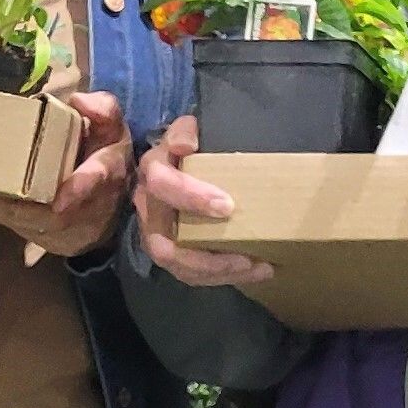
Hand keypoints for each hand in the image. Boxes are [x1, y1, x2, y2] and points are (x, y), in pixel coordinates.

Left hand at [0, 89, 134, 258]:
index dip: (80, 189)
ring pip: (19, 217)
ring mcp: (53, 220)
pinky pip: (4, 217)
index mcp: (103, 174)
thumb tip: (80, 99)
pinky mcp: (32, 227)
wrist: (103, 210)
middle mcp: (77, 204)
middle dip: (9, 206)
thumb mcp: (112, 133)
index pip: (95, 180)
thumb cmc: (102, 159)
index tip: (61, 202)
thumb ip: (104, 112)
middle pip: (45, 212)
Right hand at [129, 113, 273, 288]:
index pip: (162, 186)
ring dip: (220, 273)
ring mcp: (157, 236)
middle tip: (247, 259)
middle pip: (163, 248)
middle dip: (206, 259)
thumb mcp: (185, 132)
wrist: (182, 164)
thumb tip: (186, 145)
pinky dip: (225, 276)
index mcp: (152, 173)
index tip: (228, 206)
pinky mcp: (173, 253)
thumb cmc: (189, 148)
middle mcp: (148, 210)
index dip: (191, 197)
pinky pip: (193, 274)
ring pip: (180, 267)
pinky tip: (257, 271)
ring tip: (259, 269)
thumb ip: (184, 132)